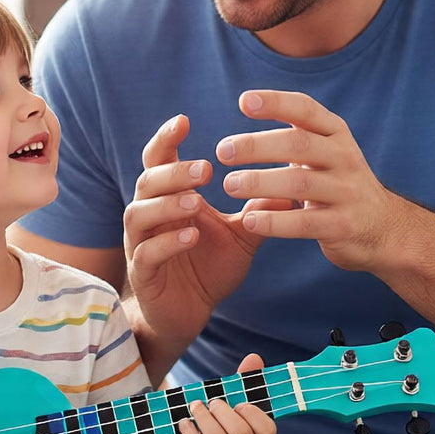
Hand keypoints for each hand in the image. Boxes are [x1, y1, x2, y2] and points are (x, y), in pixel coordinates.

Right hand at [124, 113, 295, 346]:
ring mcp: (140, 243)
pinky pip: (147, 253)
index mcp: (169, 198)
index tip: (184, 120)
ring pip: (139, 213)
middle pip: (147, 181)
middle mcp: (149, 215)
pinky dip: (168, 242)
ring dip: (167, 204)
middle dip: (173, 172)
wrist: (188, 313)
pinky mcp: (143, 273)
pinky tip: (192, 236)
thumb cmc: (209, 267)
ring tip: (196, 200)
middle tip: (204, 168)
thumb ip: (261, 210)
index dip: (166, 139)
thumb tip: (295, 182)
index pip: (159, 160)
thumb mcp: (241, 235)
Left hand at [177, 354, 277, 433]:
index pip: (268, 430)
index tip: (239, 403)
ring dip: (204, 420)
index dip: (254, 415)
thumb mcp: (233, 402)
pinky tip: (185, 422)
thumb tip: (254, 357)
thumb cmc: (221, 422)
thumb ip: (244, 381)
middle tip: (213, 402)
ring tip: (195, 406)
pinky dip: (191, 433)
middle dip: (224, 414)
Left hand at [218, 90, 409, 272]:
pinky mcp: (344, 225)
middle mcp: (345, 157)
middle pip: (299, 144)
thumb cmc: (336, 183)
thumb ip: (294, 132)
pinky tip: (249, 221)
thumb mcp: (324, 151)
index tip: (243, 101)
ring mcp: (347, 192)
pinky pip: (305, 223)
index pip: (306, 109)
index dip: (276, 103)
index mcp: (336, 134)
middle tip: (223, 151)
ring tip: (228, 185)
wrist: (382, 227)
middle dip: (257, 146)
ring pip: (300, 183)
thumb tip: (246, 101)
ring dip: (259, 182)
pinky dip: (275, 222)